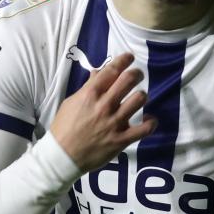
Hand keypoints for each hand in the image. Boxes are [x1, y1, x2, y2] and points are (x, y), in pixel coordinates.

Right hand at [50, 52, 154, 171]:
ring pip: (139, 99)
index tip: (129, 57)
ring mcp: (114, 123)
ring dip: (142, 95)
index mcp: (90, 94)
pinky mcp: (121, 140)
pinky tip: (149, 120)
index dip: (123, 60)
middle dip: (136, 74)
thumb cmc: (64, 128)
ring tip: (138, 98)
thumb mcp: (71, 103)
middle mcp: (104, 105)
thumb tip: (98, 73)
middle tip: (136, 76)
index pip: (111, 70)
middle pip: (128, 80)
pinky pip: (145, 128)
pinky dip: (151, 122)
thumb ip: (87, 88)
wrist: (62, 156)